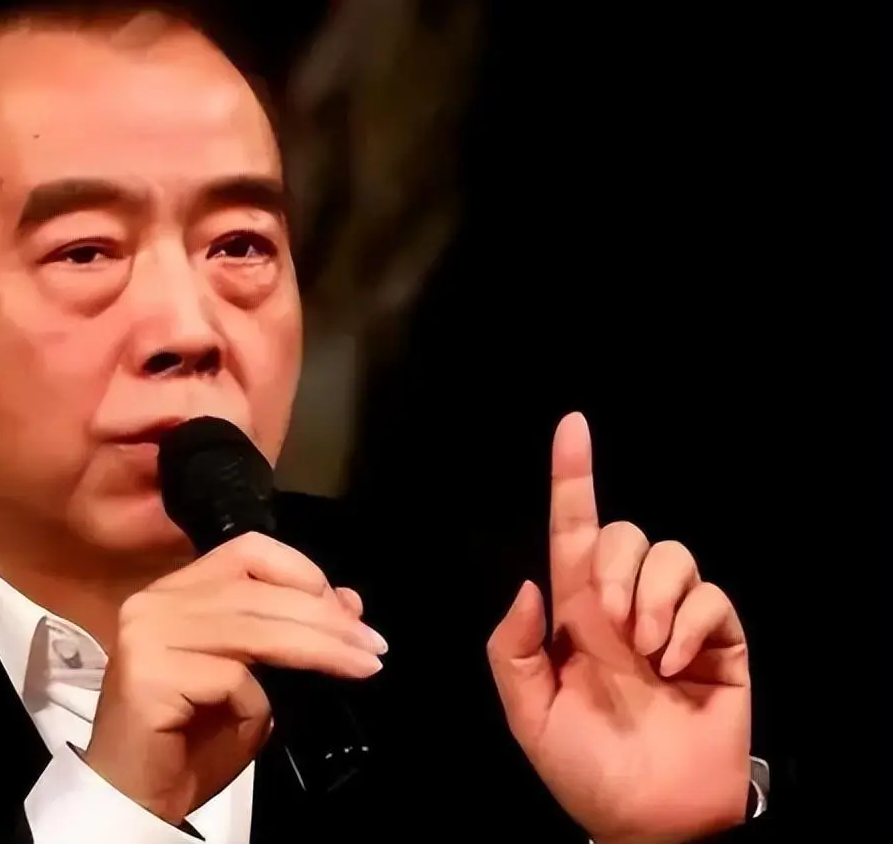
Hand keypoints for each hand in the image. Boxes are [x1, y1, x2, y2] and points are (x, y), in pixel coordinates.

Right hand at [84, 533, 384, 824]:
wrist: (137, 796)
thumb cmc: (192, 741)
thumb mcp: (256, 681)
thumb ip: (288, 636)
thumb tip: (348, 601)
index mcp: (177, 591)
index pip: (248, 550)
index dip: (303, 572)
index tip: (348, 610)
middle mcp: (156, 601)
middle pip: (257, 590)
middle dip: (326, 618)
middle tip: (372, 646)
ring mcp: (147, 633)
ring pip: (254, 628)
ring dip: (318, 648)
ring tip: (361, 666)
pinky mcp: (148, 673)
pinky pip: (231, 678)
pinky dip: (257, 703)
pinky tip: (255, 723)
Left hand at [487, 413, 751, 843]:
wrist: (646, 819)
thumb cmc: (586, 768)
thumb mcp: (528, 714)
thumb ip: (513, 648)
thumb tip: (530, 585)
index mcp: (575, 618)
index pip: (573, 533)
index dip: (572, 479)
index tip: (571, 427)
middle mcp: (625, 609)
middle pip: (626, 534)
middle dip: (615, 566)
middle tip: (611, 625)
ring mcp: (674, 624)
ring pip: (673, 555)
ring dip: (654, 597)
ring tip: (645, 651)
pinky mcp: (719, 644)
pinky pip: (712, 600)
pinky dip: (691, 626)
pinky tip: (676, 664)